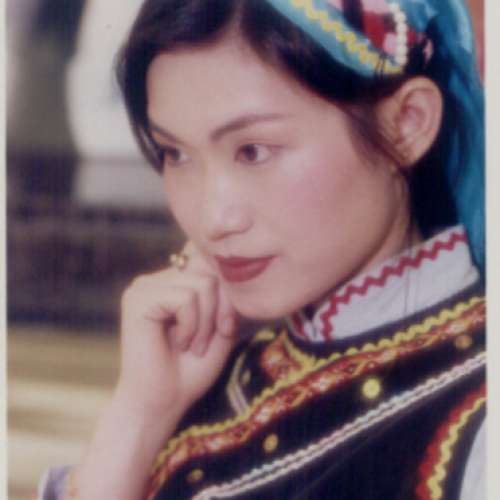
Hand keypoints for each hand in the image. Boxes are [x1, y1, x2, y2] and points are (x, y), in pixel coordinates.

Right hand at [117, 241, 237, 419]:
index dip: (227, 292)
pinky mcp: (138, 299)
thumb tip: (227, 266)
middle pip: (210, 270)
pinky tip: (179, 344)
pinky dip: (191, 326)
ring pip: (202, 285)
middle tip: (209, 340)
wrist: (163, 402)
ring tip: (192, 345)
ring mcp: (145, 286)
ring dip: (206, 323)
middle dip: (221, 309)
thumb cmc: (192, 368)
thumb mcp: (220, 325)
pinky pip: (185, 299)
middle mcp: (157, 279)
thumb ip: (224, 294)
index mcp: (174, 282)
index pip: (209, 261)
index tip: (225, 326)